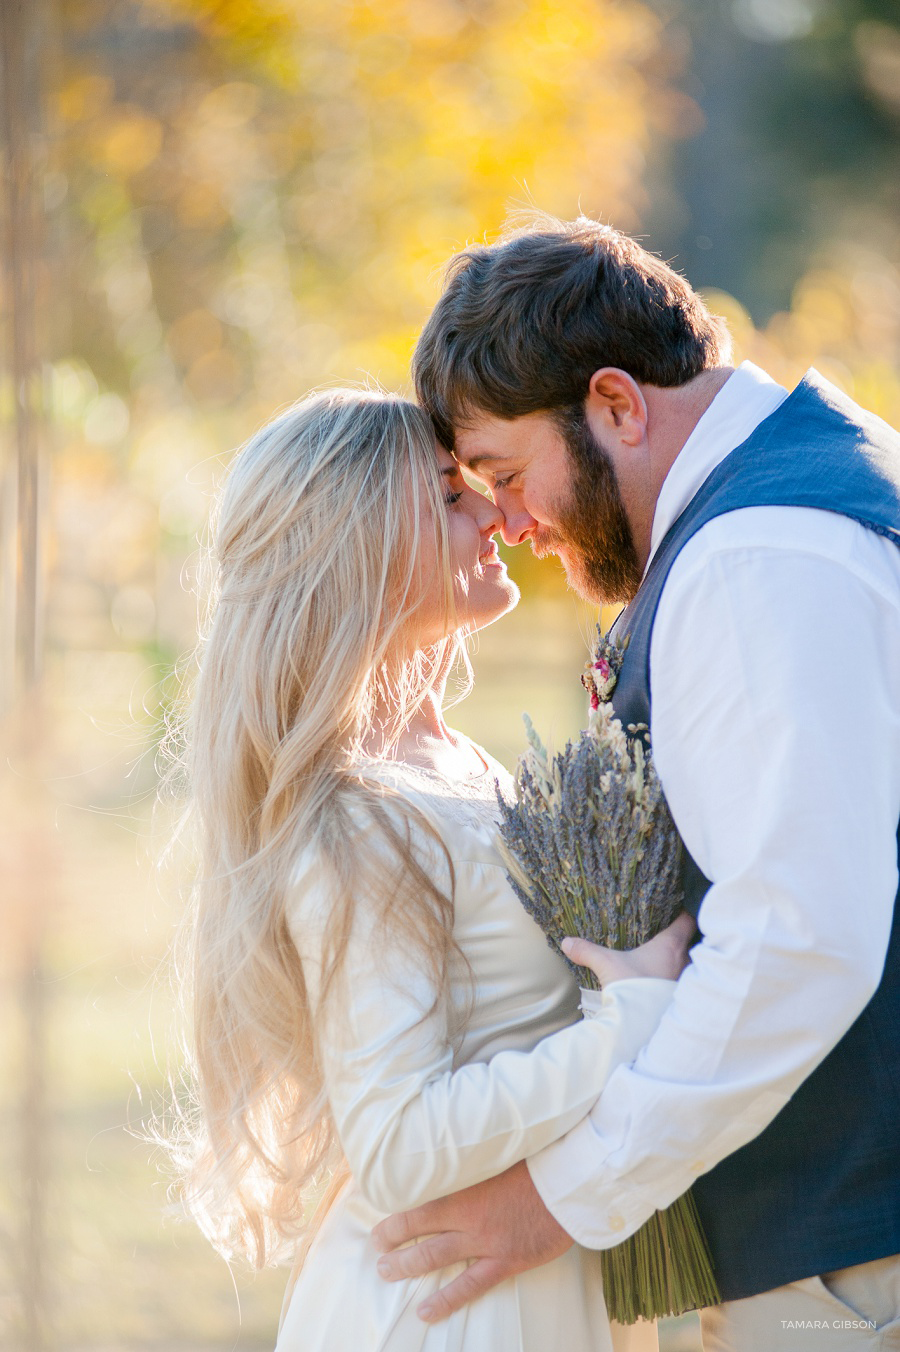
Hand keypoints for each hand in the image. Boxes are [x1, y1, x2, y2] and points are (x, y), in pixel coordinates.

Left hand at [371, 1160, 571, 1321]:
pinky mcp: (505, 1261)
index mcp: (465, 1185)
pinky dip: (445, 1300)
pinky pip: (469, 1286)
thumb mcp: (501, 1149)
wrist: (570, 1185)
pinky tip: (425, 1311)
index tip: (381, 1215)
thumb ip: (474, 1155)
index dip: (397, 1210)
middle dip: (393, 1240)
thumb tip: (453, 1139)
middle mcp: (469, 1216)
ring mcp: (485, 1242)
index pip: (419, 1200)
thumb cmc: (538, 1160)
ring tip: (386, 1272)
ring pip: (435, 1257)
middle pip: (420, 1229)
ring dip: (407, 1266)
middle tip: (376, 1248)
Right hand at [561, 909, 695, 986]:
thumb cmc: (631, 987)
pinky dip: (672, 979)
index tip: (674, 909)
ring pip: (685, 964)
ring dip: (676, 961)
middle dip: (678, 938)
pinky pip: (680, 983)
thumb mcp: (607, 964)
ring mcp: (683, 982)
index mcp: (670, 946)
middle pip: (688, 943)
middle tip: (663, 933)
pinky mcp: (679, 999)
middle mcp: (683, 962)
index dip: (682, 913)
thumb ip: (588, 951)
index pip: (687, 921)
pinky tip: (658, 981)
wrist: (641, 1024)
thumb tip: (567, 942)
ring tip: (660, 958)